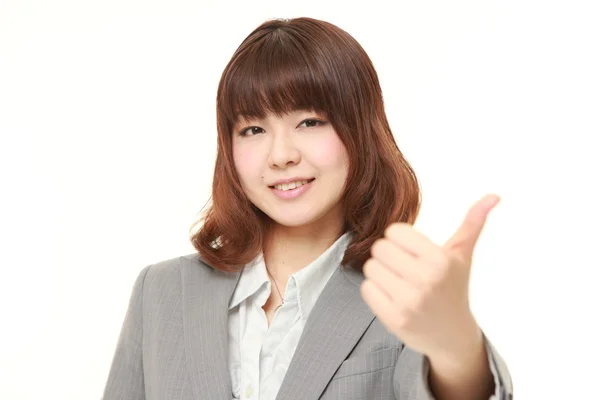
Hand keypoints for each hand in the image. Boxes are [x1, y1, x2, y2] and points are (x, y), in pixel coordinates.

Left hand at [360, 194, 499, 362]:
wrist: (452, 335)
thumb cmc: (453, 286)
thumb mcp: (462, 255)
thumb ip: (473, 222)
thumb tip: (494, 195)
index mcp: (441, 260)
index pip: (394, 231)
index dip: (400, 240)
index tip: (411, 252)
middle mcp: (426, 280)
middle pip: (379, 248)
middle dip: (388, 255)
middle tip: (403, 267)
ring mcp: (409, 301)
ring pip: (370, 267)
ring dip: (380, 273)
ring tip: (398, 281)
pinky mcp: (394, 318)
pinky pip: (366, 289)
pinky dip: (374, 291)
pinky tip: (391, 296)